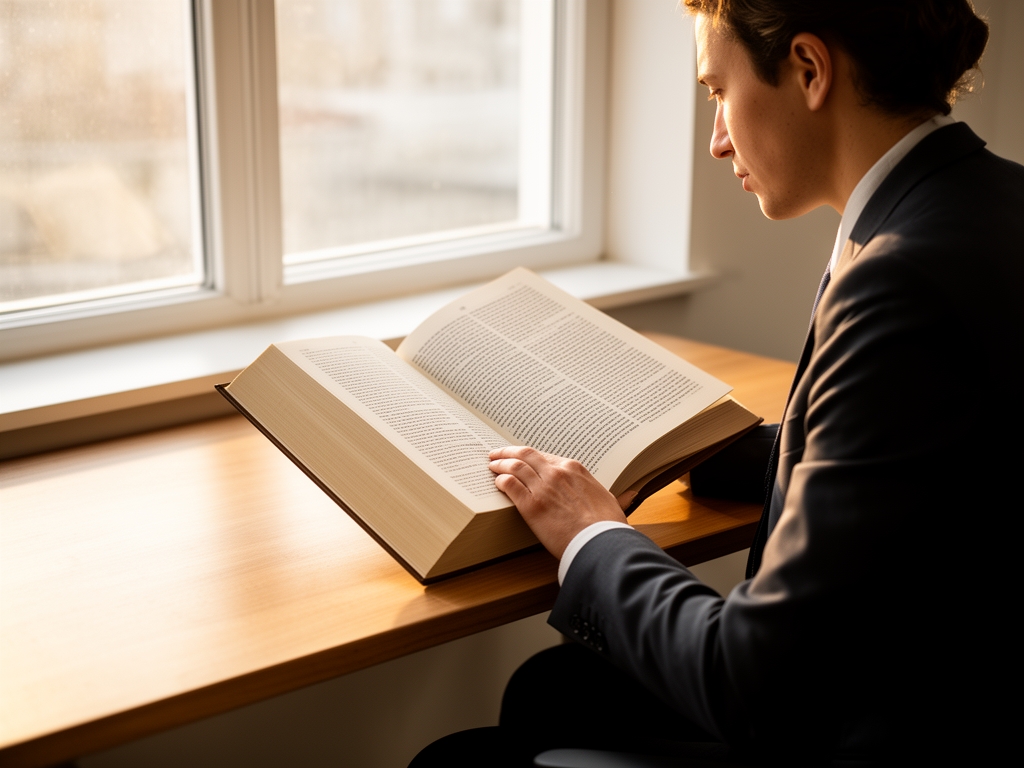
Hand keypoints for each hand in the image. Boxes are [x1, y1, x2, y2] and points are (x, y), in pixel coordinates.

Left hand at [489, 446, 630, 558]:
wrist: (601, 542)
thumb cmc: (607, 525)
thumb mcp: (605, 498)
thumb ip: (593, 491)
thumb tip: (600, 495)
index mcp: (573, 469)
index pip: (544, 456)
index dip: (529, 457)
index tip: (522, 458)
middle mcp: (556, 473)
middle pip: (525, 455)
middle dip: (508, 452)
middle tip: (497, 454)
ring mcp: (542, 488)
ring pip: (514, 467)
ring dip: (500, 464)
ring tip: (492, 466)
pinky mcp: (531, 506)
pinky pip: (510, 485)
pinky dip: (501, 481)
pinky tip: (497, 483)